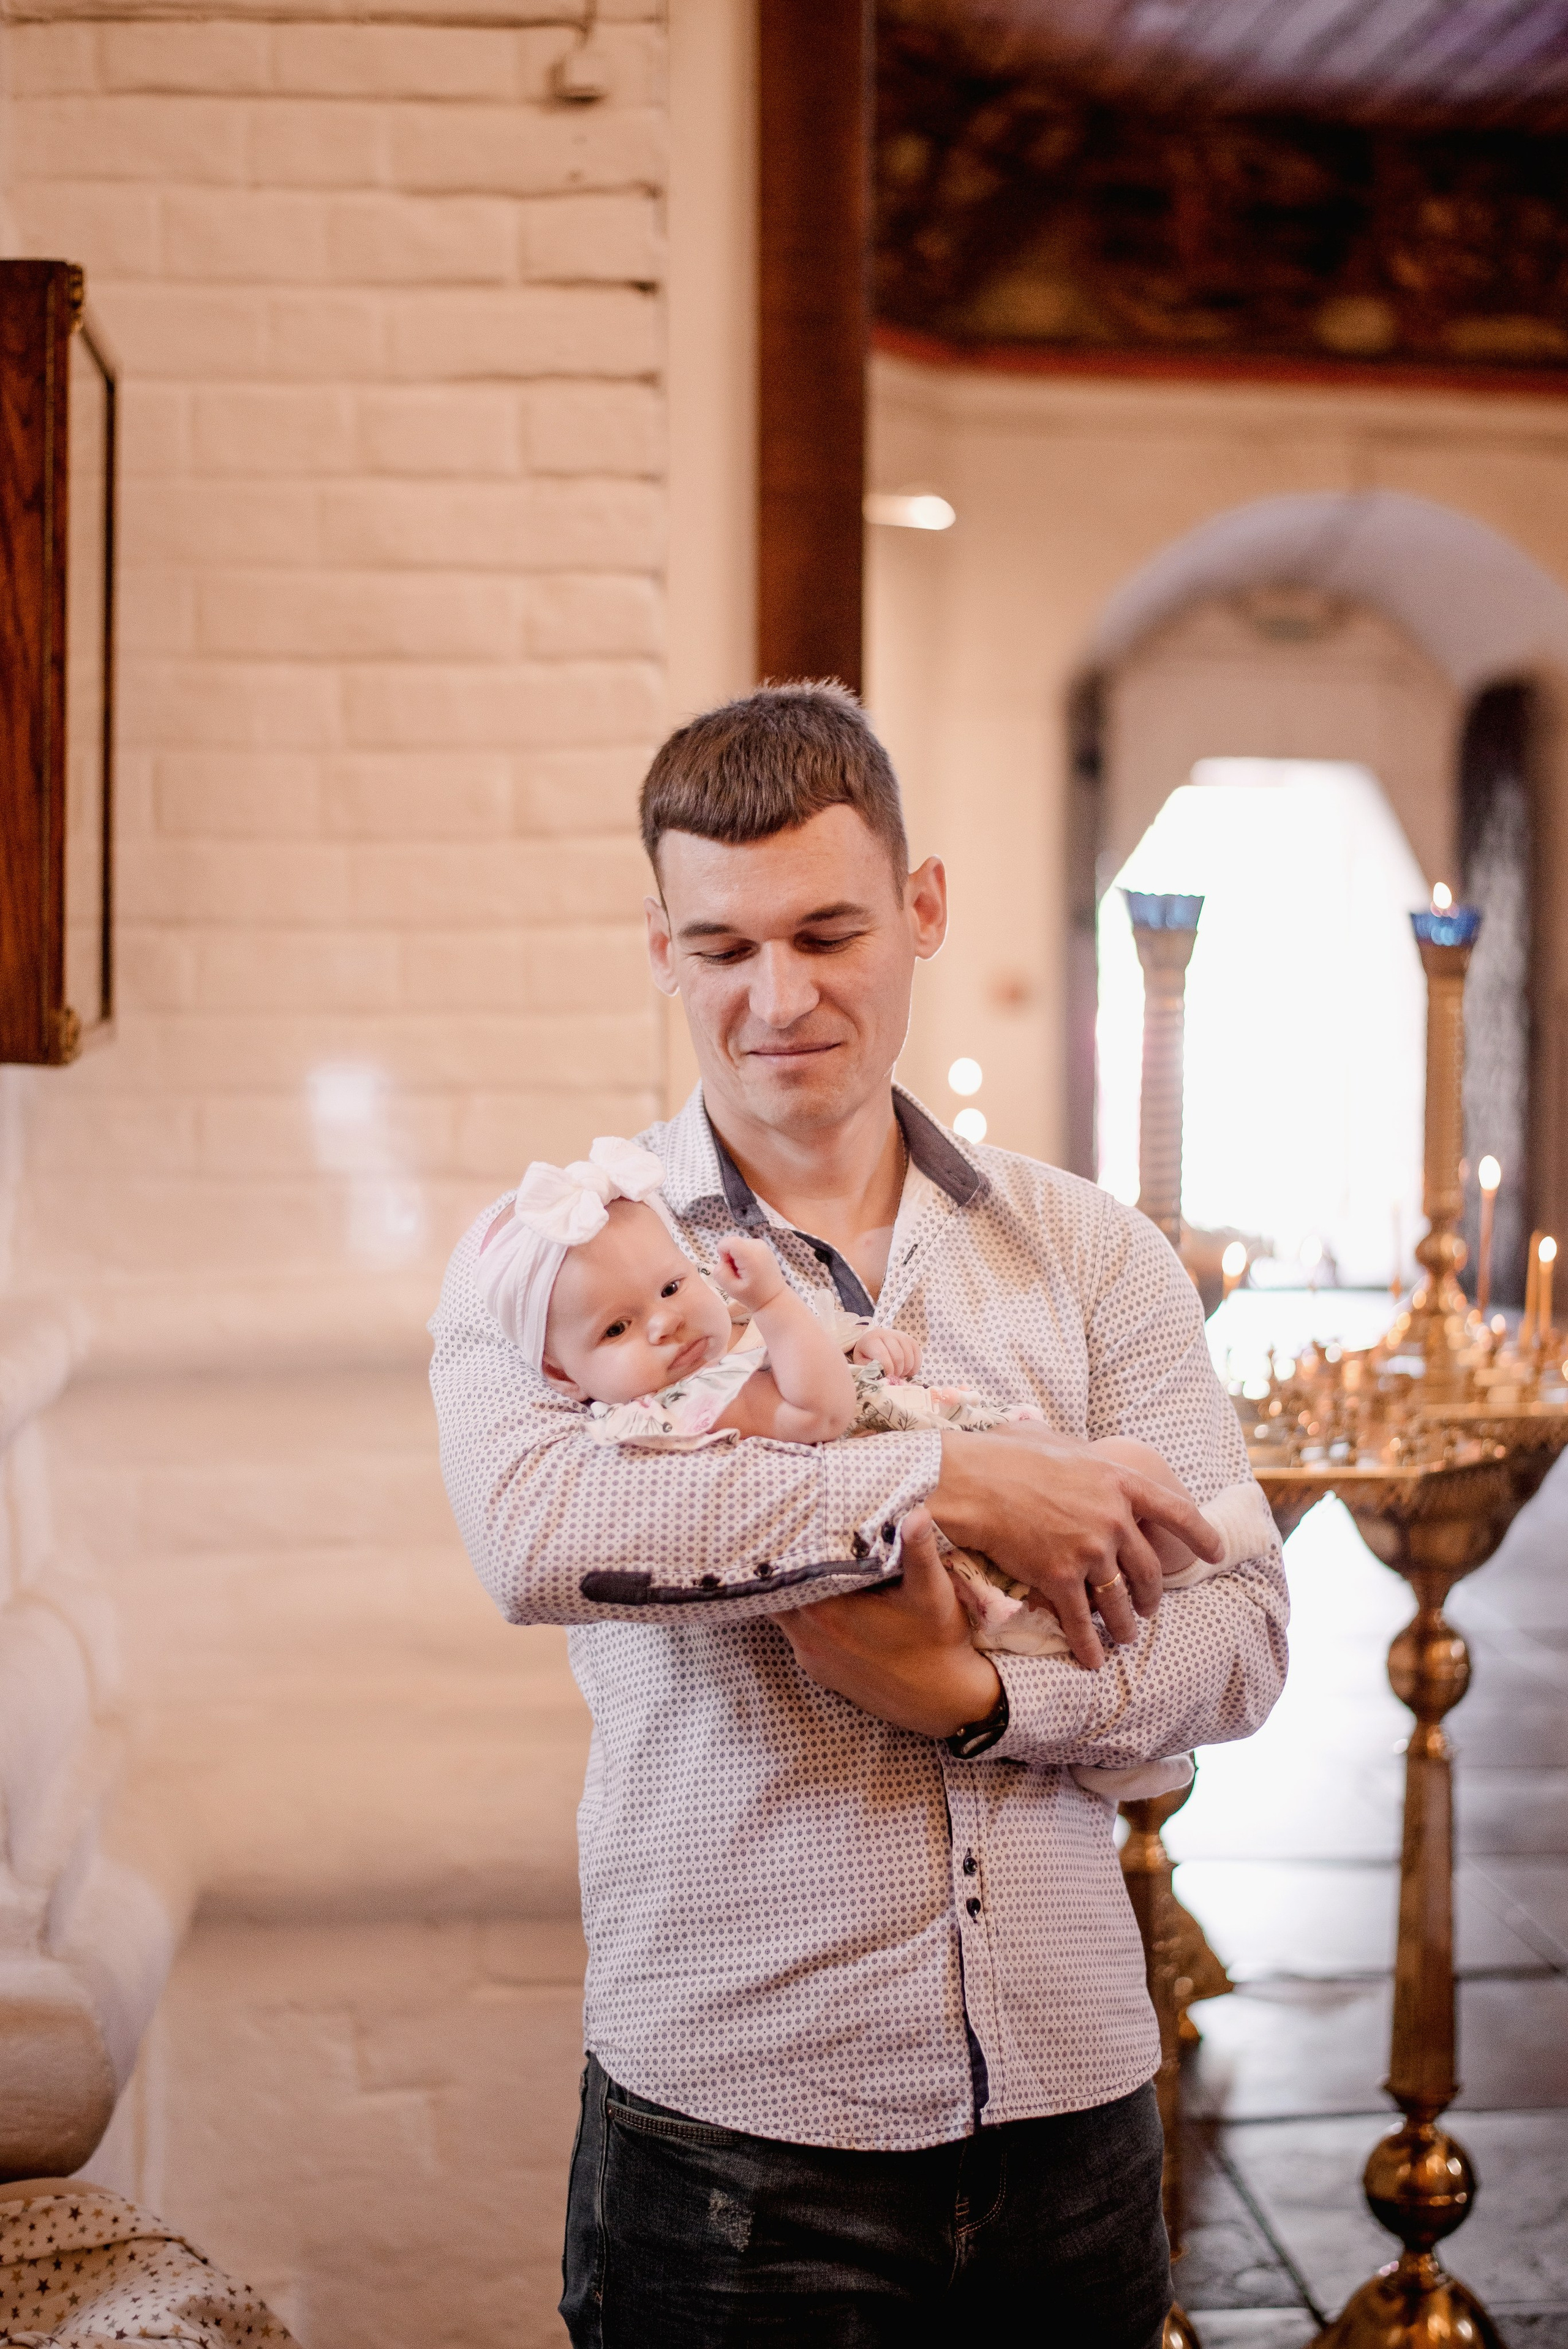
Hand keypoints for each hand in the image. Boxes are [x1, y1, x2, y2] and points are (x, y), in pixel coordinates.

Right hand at [711, 1234, 785, 1313]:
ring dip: (736, 1257)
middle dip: (730, 1257)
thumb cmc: (753, 1295)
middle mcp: (757, 1245)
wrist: (774, 1297)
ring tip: (745, 1272)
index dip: (722, 1254)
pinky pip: (745, 1246)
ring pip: (738, 1245)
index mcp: (750, 1255)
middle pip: (732, 1243)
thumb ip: (720, 1273)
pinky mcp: (763, 1246)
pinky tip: (751, 1269)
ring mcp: (762, 1244)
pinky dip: (743, 1256)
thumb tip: (722, 1259)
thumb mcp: (732, 1289)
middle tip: (738, 1273)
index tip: (729, 1267)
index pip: (727, 1242)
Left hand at [774, 1510, 1002, 1738]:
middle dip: (788, 1568)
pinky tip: (829, 1602)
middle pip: (776, 1592)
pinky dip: (806, 1618)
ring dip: (797, 1593)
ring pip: (785, 1614)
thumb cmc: (938, 1643)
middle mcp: (807, 1637)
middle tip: (802, 1539)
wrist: (946, 1701)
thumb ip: (918, 1550)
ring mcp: (810, 1657)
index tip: (795, 1524)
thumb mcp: (932, 1592)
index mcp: (825, 1612)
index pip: (784, 1571)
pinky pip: (799, 1635)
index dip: (785, 1547)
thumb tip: (916, 1512)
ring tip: (815, 1566)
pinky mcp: (820, 1672)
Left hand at [852, 1327, 922, 1380]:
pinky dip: (914, 1368)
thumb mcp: (861, 1362)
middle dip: (897, 1372)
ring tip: (898, 1374)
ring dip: (905, 1370)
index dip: (887, 1369)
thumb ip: (868, 1369)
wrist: (875, 1342)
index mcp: (871, 1339)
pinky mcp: (911, 1340)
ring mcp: (901, 1336)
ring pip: (909, 1357)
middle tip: (893, 1377)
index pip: (882, 1355)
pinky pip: (918, 1357)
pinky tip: (907, 1371)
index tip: (886, 1377)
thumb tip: (880, 1376)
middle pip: (898, 1357)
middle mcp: (887, 1334)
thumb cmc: (867, 1355)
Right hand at [927, 1431, 1223, 1670]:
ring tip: (1127, 1636)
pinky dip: (1089, 1645)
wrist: (973, 1481)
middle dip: (1153, 1595)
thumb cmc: (1007, 1453)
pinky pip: (1082, 1620)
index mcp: (1119, 1481)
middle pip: (1148, 1568)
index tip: (1216, 1552)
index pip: (1176, 1511)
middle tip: (1151, 1607)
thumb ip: (1083, 1455)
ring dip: (1127, 1624)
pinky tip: (1094, 1660)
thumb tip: (1080, 1454)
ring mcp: (1089, 1551)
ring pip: (1120, 1600)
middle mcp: (1113, 1519)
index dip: (1201, 1534)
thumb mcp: (1058, 1441)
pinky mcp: (1060, 1577)